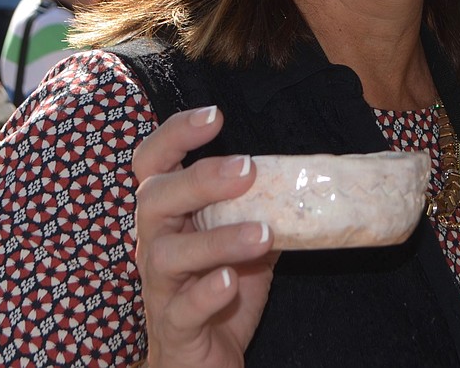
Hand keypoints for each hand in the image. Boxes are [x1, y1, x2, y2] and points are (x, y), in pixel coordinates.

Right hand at [133, 106, 277, 367]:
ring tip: (262, 233)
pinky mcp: (174, 328)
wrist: (200, 359)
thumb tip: (306, 172)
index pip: (153, 162)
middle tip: (247, 168)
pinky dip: (206, 293)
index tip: (215, 115)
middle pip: (154, 199)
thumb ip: (261, 204)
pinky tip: (231, 282)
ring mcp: (160, 286)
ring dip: (216, 239)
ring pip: (167, 255)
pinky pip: (182, 309)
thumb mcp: (242, 235)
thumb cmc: (221, 287)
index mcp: (170, 212)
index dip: (175, 134)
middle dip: (199, 179)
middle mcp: (155, 242)